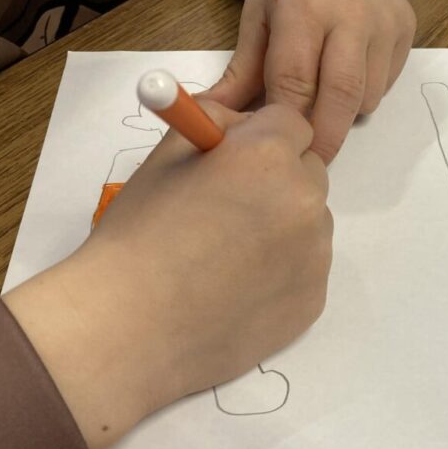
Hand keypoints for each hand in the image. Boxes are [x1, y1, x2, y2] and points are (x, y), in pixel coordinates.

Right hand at [3, 102, 332, 448]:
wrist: (131, 328)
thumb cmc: (139, 238)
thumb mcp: (165, 158)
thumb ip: (214, 124)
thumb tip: (242, 120)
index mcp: (269, 155)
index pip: (293, 123)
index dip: (263, 137)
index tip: (237, 160)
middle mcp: (306, 200)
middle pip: (309, 171)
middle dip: (280, 178)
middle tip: (231, 208)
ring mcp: (316, 255)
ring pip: (312, 222)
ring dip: (285, 225)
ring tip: (230, 256)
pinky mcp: (315, 299)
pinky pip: (307, 267)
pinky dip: (284, 270)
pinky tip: (239, 288)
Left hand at [203, 0, 416, 162]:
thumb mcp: (255, 20)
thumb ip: (241, 75)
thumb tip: (217, 124)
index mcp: (305, 6)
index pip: (296, 81)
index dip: (287, 123)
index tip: (278, 151)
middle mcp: (353, 12)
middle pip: (342, 95)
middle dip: (325, 137)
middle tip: (310, 162)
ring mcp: (385, 21)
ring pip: (368, 96)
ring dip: (345, 114)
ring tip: (324, 106)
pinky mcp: (406, 28)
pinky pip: (386, 83)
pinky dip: (365, 95)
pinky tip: (346, 78)